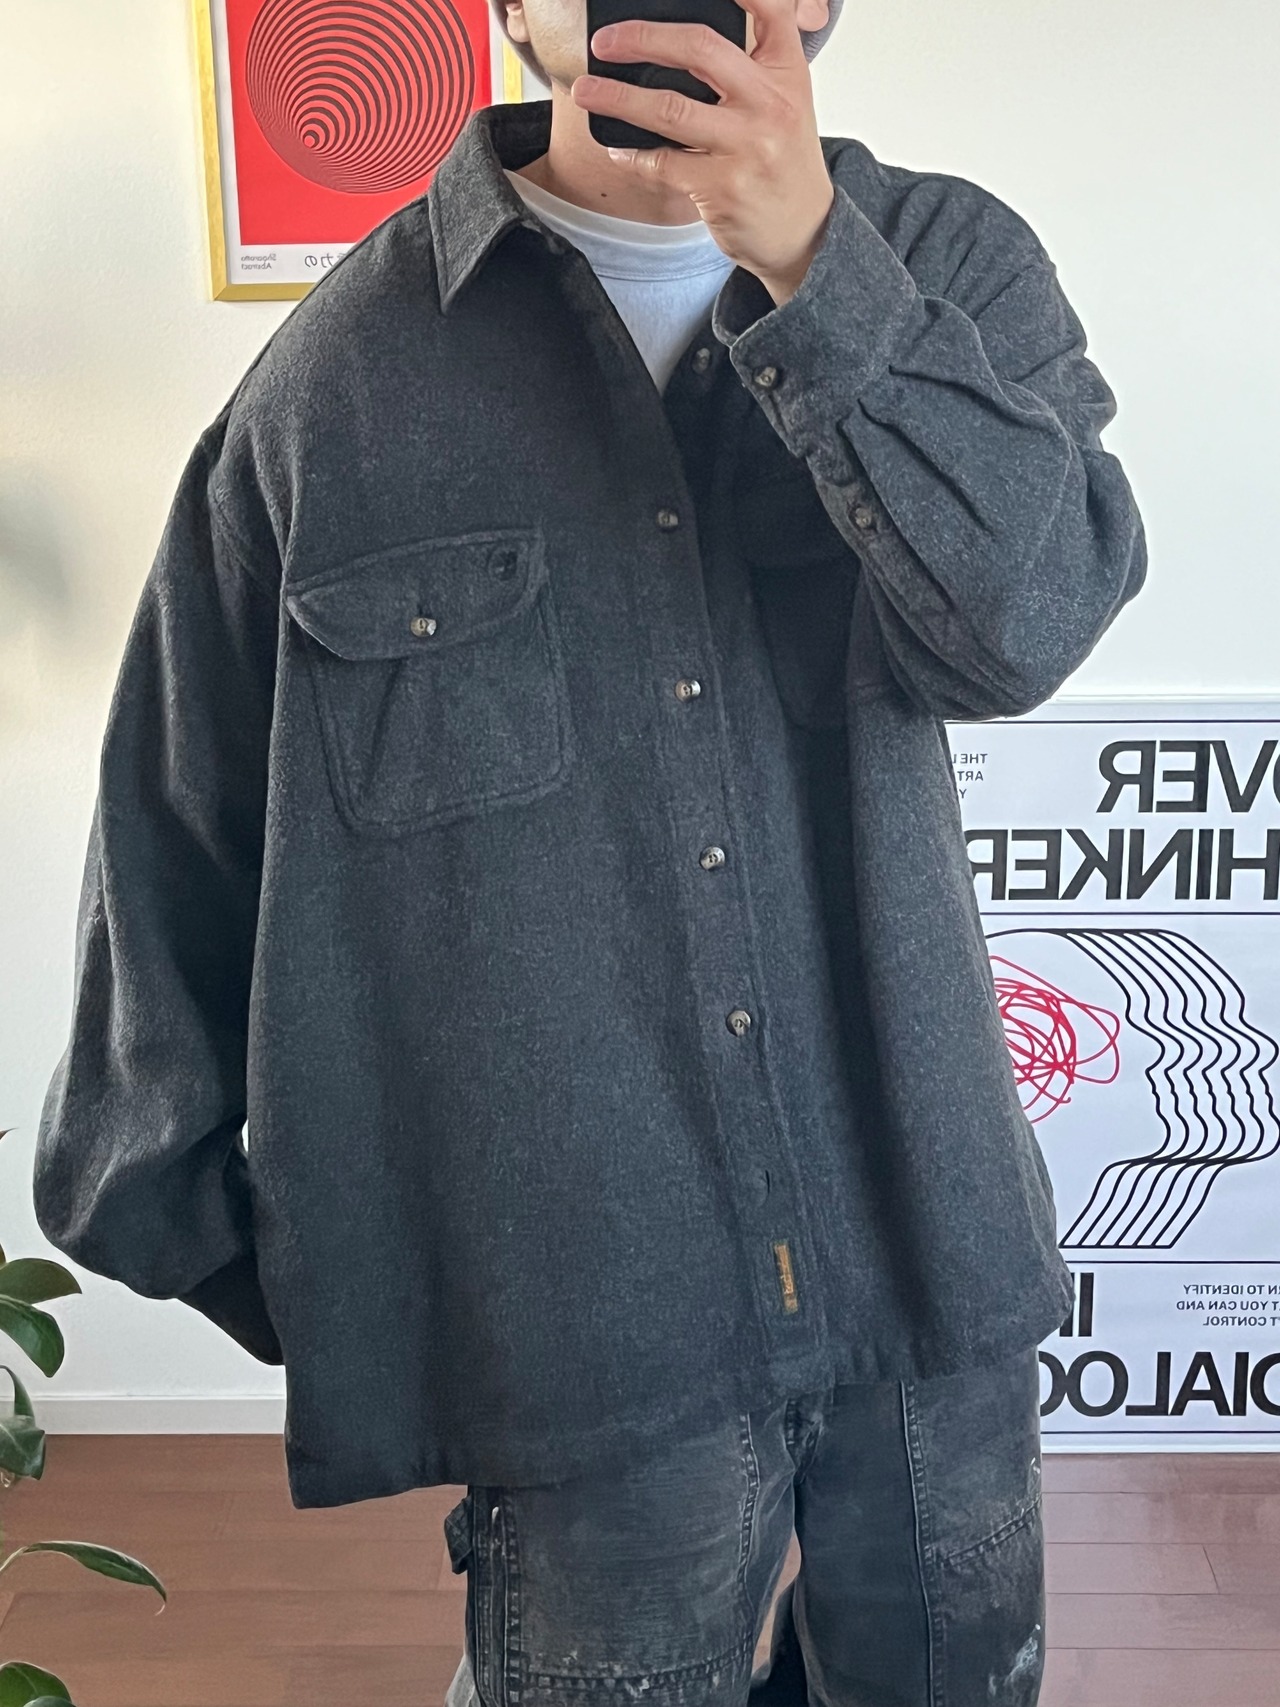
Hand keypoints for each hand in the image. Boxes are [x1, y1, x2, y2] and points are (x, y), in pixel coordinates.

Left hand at [573, 0, 835, 305]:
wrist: (803, 232)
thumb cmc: (783, 162)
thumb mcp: (787, 102)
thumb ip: (755, 64)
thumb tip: (689, 36)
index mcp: (787, 73)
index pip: (771, 8)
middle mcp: (770, 104)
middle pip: (699, 48)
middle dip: (642, 38)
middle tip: (605, 42)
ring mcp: (746, 147)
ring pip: (668, 108)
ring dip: (617, 97)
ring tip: (587, 91)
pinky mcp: (722, 187)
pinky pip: (662, 162)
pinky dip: (632, 152)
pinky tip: (618, 146)